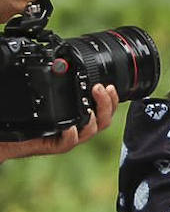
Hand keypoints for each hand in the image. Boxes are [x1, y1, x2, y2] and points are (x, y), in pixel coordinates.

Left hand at [0, 84, 118, 163]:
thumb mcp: (50, 100)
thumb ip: (60, 88)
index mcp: (82, 117)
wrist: (14, 137)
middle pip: (105, 120)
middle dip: (107, 104)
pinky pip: (69, 142)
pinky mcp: (57, 146)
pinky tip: (69, 127)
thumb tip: (61, 64)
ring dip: (94, 118)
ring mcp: (70, 138)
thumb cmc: (32, 120)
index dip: (112, 99)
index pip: (106, 109)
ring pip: (92, 131)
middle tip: (100, 88)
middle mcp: (80, 128)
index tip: (109, 86)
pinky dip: (72, 135)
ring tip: (90, 108)